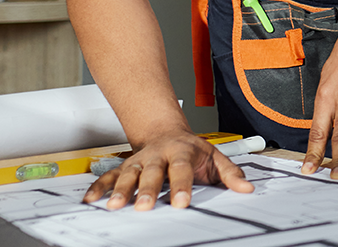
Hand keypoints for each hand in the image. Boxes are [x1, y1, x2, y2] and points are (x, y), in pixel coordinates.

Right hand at [82, 128, 253, 210]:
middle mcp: (158, 155)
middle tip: (145, 206)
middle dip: (148, 190)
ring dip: (121, 189)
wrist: (166, 131)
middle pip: (152, 173)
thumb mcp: (215, 156)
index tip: (181, 202)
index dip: (182, 186)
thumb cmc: (191, 149)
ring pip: (128, 173)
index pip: (182, 170)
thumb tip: (246, 188)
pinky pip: (109, 176)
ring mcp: (140, 161)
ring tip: (116, 205)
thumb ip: (230, 173)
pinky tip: (91, 200)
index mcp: (181, 152)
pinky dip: (99, 187)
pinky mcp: (125, 166)